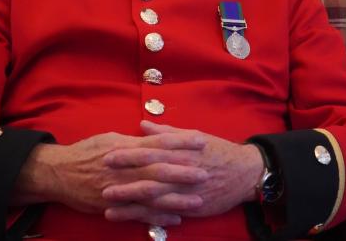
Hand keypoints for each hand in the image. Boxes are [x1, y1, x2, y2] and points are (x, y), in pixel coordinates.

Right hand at [13, 129, 207, 225]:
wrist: (60, 172)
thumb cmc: (86, 151)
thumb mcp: (110, 138)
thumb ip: (134, 140)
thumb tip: (152, 136)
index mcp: (126, 146)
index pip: (159, 142)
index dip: (180, 141)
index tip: (201, 140)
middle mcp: (126, 167)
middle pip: (160, 168)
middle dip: (184, 171)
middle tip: (206, 172)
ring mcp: (121, 188)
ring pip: (153, 193)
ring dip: (176, 198)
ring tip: (198, 200)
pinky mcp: (115, 206)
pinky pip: (140, 213)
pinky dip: (158, 217)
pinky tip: (175, 218)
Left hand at [102, 121, 263, 221]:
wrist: (243, 171)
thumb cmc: (214, 149)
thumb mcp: (191, 134)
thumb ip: (165, 132)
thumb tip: (142, 125)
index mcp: (178, 150)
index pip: (148, 151)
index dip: (127, 154)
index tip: (107, 155)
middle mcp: (180, 171)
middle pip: (148, 176)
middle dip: (124, 181)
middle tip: (101, 183)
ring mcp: (185, 191)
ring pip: (154, 199)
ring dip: (130, 204)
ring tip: (108, 207)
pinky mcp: (190, 207)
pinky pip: (166, 214)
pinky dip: (148, 218)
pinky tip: (133, 220)